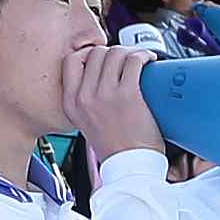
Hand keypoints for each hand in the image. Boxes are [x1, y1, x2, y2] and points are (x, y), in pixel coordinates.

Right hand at [61, 39, 163, 161]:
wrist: (130, 168)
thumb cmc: (115, 149)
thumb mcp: (85, 123)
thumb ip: (85, 101)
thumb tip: (100, 76)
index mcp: (71, 103)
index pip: (70, 61)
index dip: (87, 54)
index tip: (102, 58)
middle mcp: (84, 97)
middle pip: (95, 53)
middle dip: (112, 52)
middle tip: (125, 60)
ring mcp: (105, 95)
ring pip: (114, 53)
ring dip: (130, 52)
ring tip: (139, 60)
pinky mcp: (127, 95)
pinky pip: (134, 61)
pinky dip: (144, 55)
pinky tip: (149, 61)